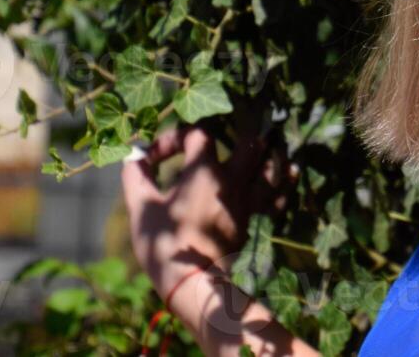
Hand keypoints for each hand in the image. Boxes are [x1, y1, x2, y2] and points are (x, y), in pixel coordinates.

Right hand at [119, 104, 293, 308]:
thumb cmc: (164, 245)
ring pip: (271, 164)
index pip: (197, 135)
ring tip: (260, 147)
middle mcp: (233, 179)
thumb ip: (136, 176)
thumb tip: (132, 156)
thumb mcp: (142, 209)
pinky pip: (280, 194)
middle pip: (248, 142)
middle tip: (223, 138)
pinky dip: (283, 180)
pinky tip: (287, 171)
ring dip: (266, 153)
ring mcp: (249, 199)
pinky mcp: (257, 219)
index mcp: (203, 171)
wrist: (194, 285)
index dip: (176, 138)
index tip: (155, 158)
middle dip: (237, 133)